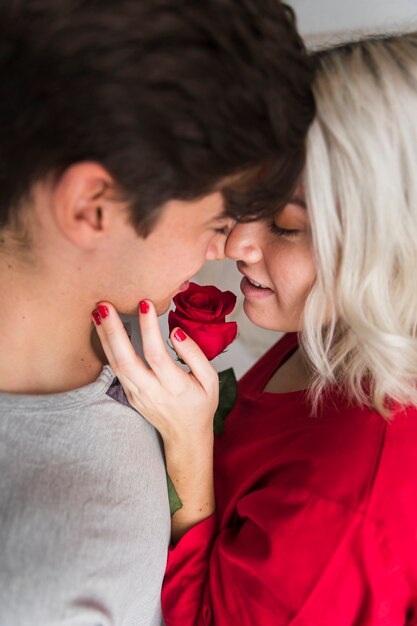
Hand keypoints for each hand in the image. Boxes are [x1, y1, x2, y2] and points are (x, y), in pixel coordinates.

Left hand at [92, 300, 217, 539]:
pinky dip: (107, 348)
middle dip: (113, 331)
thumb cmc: (200, 405)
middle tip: (104, 306)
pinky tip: (103, 330)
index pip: (156, 355)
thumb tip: (175, 333)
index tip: (145, 304)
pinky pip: (115, 369)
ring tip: (97, 312)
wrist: (185, 437)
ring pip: (115, 365)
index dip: (148, 330)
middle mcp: (151, 391)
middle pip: (126, 360)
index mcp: (175, 387)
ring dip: (104, 338)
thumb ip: (195, 355)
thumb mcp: (211, 380)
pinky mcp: (129, 394)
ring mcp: (137, 395)